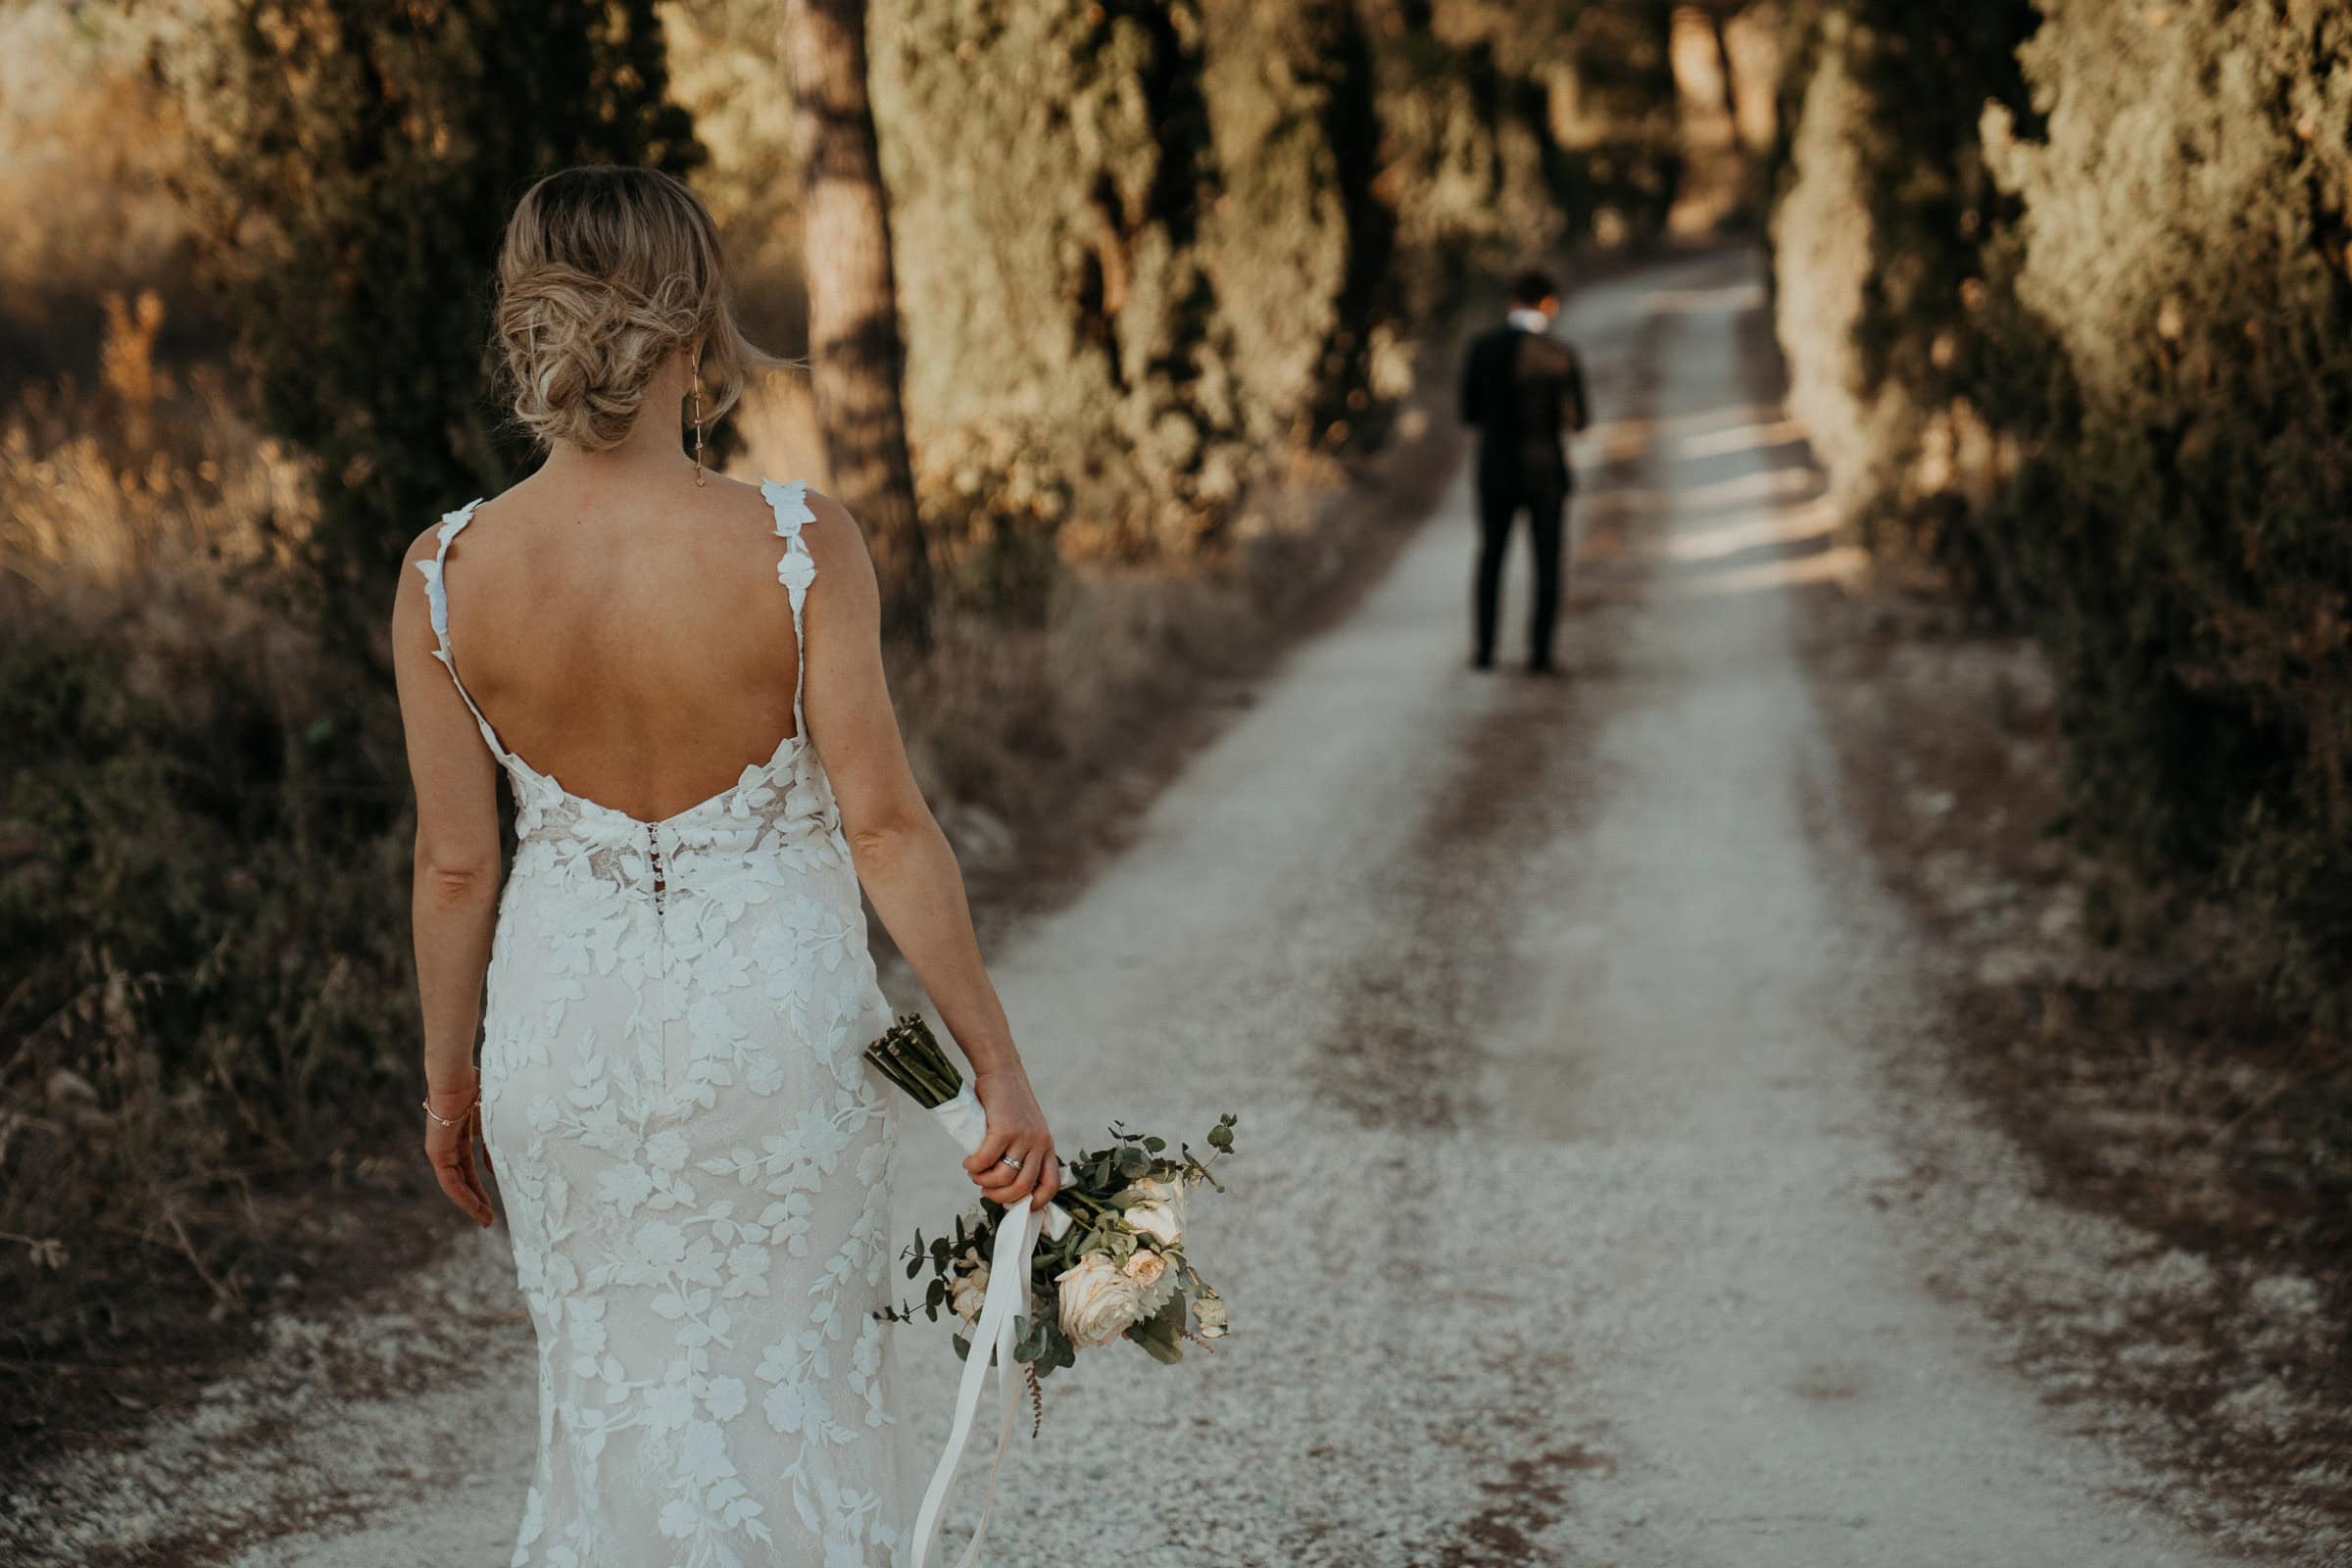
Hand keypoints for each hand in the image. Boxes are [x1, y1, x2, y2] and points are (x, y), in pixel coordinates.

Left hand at [425, 1076, 495, 1228]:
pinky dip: (461, 1195)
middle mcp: (449, 1144)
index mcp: (461, 1134)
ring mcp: (441, 1149)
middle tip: (490, 1218)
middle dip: (477, 1199)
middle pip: (464, 1179)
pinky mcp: (436, 1152)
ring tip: (485, 1220)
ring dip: (470, 1202)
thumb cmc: (476, 1087)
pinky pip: (449, 1180)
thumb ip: (491, 1145)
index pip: (471, 1166)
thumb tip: (495, 1170)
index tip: (495, 1199)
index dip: (482, 1184)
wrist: (455, 1077)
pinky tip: (473, 1207)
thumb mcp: (490, 1120)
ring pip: (456, 1184)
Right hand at [962, 1067, 1059, 1210]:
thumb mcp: (1025, 1128)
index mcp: (1047, 1146)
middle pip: (1022, 1188)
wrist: (1002, 1071)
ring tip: (974, 1173)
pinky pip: (986, 1160)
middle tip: (985, 1190)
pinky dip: (974, 1167)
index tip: (1019, 1206)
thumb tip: (1003, 1184)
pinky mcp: (1005, 1129)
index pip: (1051, 1183)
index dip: (1037, 1202)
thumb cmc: (1008, 1103)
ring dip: (983, 1182)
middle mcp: (1040, 1143)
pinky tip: (968, 1162)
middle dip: (1000, 1197)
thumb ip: (1021, 1152)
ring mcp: (1024, 1137)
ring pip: (1003, 1178)